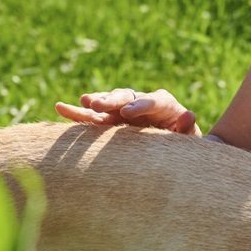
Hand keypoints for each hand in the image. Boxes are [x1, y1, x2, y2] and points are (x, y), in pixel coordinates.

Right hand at [55, 87, 200, 134]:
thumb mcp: (189, 139)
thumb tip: (188, 115)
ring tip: (84, 102)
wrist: (174, 152)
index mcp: (165, 105)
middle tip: (99, 103)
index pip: (155, 101)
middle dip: (113, 100)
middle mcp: (141, 103)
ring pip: (107, 103)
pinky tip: (61, 107)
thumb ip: (186, 128)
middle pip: (127, 97)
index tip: (129, 112)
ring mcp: (123, 111)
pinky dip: (78, 113)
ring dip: (95, 102)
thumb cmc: (183, 145)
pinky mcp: (110, 122)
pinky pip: (92, 116)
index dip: (142, 105)